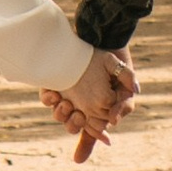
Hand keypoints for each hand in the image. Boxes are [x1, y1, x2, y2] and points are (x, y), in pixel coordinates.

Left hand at [44, 46, 137, 162]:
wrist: (100, 37)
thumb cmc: (114, 61)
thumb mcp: (125, 82)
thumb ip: (125, 104)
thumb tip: (114, 122)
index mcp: (97, 108)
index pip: (93, 129)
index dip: (94, 133)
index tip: (94, 127)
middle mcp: (80, 104)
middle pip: (73, 125)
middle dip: (74, 124)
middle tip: (80, 115)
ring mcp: (66, 95)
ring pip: (59, 115)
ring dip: (61, 114)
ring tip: (67, 104)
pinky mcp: (53, 85)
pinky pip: (47, 99)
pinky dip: (49, 99)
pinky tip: (56, 94)